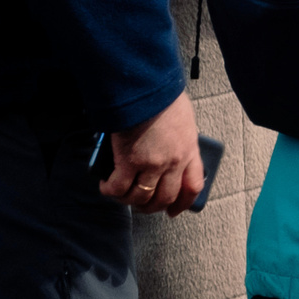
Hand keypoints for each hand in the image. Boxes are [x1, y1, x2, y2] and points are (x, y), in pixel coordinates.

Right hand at [102, 93, 203, 214]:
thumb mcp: (183, 120)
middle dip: (150, 206)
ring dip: (128, 201)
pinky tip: (105, 186)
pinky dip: (110, 191)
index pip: (192, 186)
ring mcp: (152, 164)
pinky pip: (118, 188)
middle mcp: (173, 162)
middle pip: (164, 198)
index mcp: (189, 150)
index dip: (182, 203)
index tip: (173, 210)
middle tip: (140, 204)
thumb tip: (170, 146)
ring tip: (120, 194)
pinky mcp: (129, 162)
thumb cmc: (162, 97)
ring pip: (140, 197)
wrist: (146, 88)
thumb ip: (180, 138)